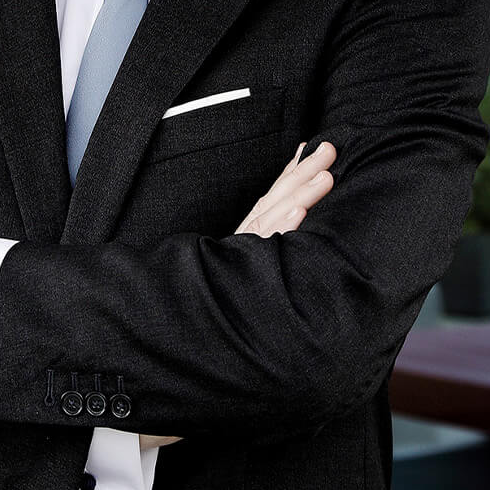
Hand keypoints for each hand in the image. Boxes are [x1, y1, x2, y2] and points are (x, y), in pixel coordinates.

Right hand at [131, 143, 336, 452]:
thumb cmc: (196, 316)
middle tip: (331, 148)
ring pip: (270, 220)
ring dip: (298, 194)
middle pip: (273, 202)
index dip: (290, 176)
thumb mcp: (227, 278)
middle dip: (302, 173)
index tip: (312, 151)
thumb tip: (274, 242)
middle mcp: (235, 248)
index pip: (267, 203)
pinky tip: (299, 214)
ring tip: (326, 174)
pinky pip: (260, 250)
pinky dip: (280, 230)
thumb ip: (245, 258)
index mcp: (237, 244)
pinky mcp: (231, 274)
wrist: (158, 341)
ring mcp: (234, 259)